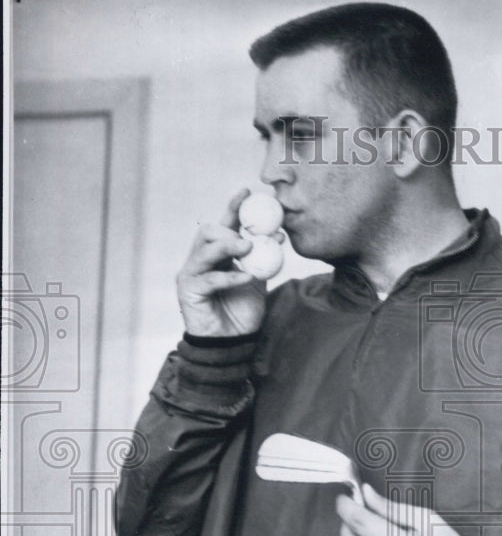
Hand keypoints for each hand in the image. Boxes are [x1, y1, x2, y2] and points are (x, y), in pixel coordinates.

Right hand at [176, 188, 282, 336]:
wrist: (233, 342)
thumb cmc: (243, 312)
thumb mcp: (258, 280)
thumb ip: (264, 258)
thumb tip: (279, 233)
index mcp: (218, 254)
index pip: (224, 225)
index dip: (234, 207)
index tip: (248, 192)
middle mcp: (201, 260)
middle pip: (208, 232)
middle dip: (229, 229)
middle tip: (250, 235)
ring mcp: (192, 274)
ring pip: (204, 250)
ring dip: (227, 246)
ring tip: (247, 248)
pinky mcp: (188, 290)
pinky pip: (210, 278)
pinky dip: (230, 276)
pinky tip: (248, 276)